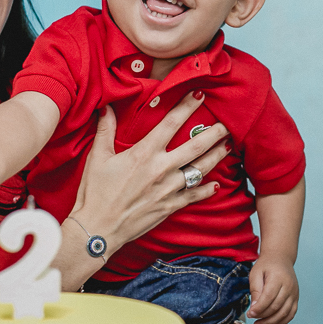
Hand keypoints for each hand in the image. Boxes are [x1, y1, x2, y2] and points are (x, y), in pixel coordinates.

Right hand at [69, 92, 230, 252]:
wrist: (98, 229)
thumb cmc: (95, 193)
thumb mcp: (98, 158)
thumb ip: (105, 130)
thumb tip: (106, 107)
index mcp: (144, 153)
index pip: (170, 123)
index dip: (187, 107)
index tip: (200, 95)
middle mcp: (161, 168)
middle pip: (195, 146)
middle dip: (213, 133)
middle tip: (228, 123)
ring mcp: (169, 189)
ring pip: (200, 169)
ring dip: (216, 156)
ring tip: (228, 146)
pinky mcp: (170, 206)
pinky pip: (194, 196)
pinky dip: (206, 190)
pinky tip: (216, 185)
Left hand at [247, 256, 297, 323]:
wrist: (281, 258)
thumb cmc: (266, 266)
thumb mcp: (256, 273)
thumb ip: (255, 290)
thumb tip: (254, 308)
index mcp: (278, 277)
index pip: (269, 297)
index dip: (259, 308)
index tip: (250, 314)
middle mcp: (289, 286)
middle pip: (277, 306)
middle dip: (263, 316)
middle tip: (253, 320)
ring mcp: (294, 293)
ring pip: (284, 313)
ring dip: (271, 322)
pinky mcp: (296, 298)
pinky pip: (291, 314)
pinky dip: (281, 322)